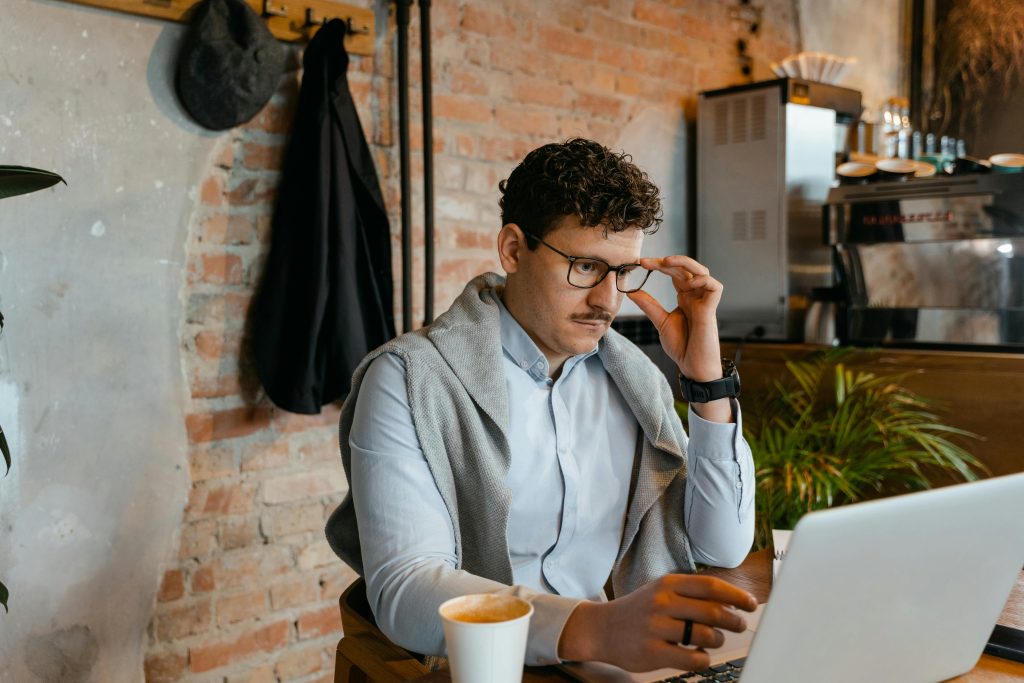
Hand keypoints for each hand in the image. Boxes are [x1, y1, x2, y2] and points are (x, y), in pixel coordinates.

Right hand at [558, 574, 757, 672]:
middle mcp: (662, 602)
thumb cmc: (638, 611)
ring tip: (712, 639)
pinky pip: (693, 658)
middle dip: (734, 620)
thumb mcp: (660, 592)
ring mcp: (656, 627)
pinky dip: (703, 658)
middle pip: (713, 611)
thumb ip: (691, 594)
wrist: (601, 628)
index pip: (711, 586)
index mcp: (667, 584)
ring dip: (717, 640)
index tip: (751, 603)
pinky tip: (698, 655)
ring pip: (706, 636)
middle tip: (740, 624)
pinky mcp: (653, 652)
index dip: (736, 595)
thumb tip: (732, 602)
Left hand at [627, 256, 722, 382]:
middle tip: (646, 261)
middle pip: (686, 268)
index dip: (659, 265)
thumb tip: (631, 291)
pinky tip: (688, 283)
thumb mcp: (660, 322)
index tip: (641, 263)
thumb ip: (649, 305)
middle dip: (667, 261)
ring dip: (685, 263)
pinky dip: (702, 280)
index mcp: (684, 297)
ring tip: (666, 262)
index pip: (674, 273)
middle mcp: (695, 296)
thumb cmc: (682, 346)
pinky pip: (714, 286)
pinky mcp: (711, 309)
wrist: (692, 366)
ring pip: (702, 271)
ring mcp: (704, 301)